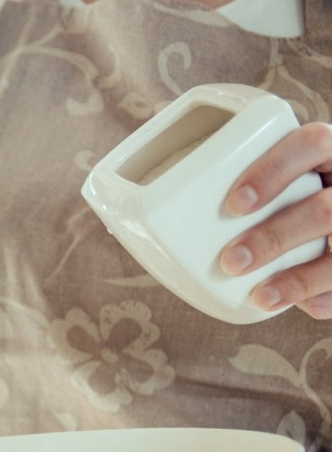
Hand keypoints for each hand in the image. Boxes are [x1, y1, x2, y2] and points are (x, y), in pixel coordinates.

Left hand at [219, 122, 331, 318]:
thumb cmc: (286, 198)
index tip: (234, 204)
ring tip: (262, 296)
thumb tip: (139, 218)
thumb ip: (236, 188)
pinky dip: (329, 296)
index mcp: (327, 155)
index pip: (313, 143)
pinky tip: (305, 308)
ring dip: (301, 275)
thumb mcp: (273, 180)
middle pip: (327, 205)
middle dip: (275, 236)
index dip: (275, 170)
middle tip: (230, 261)